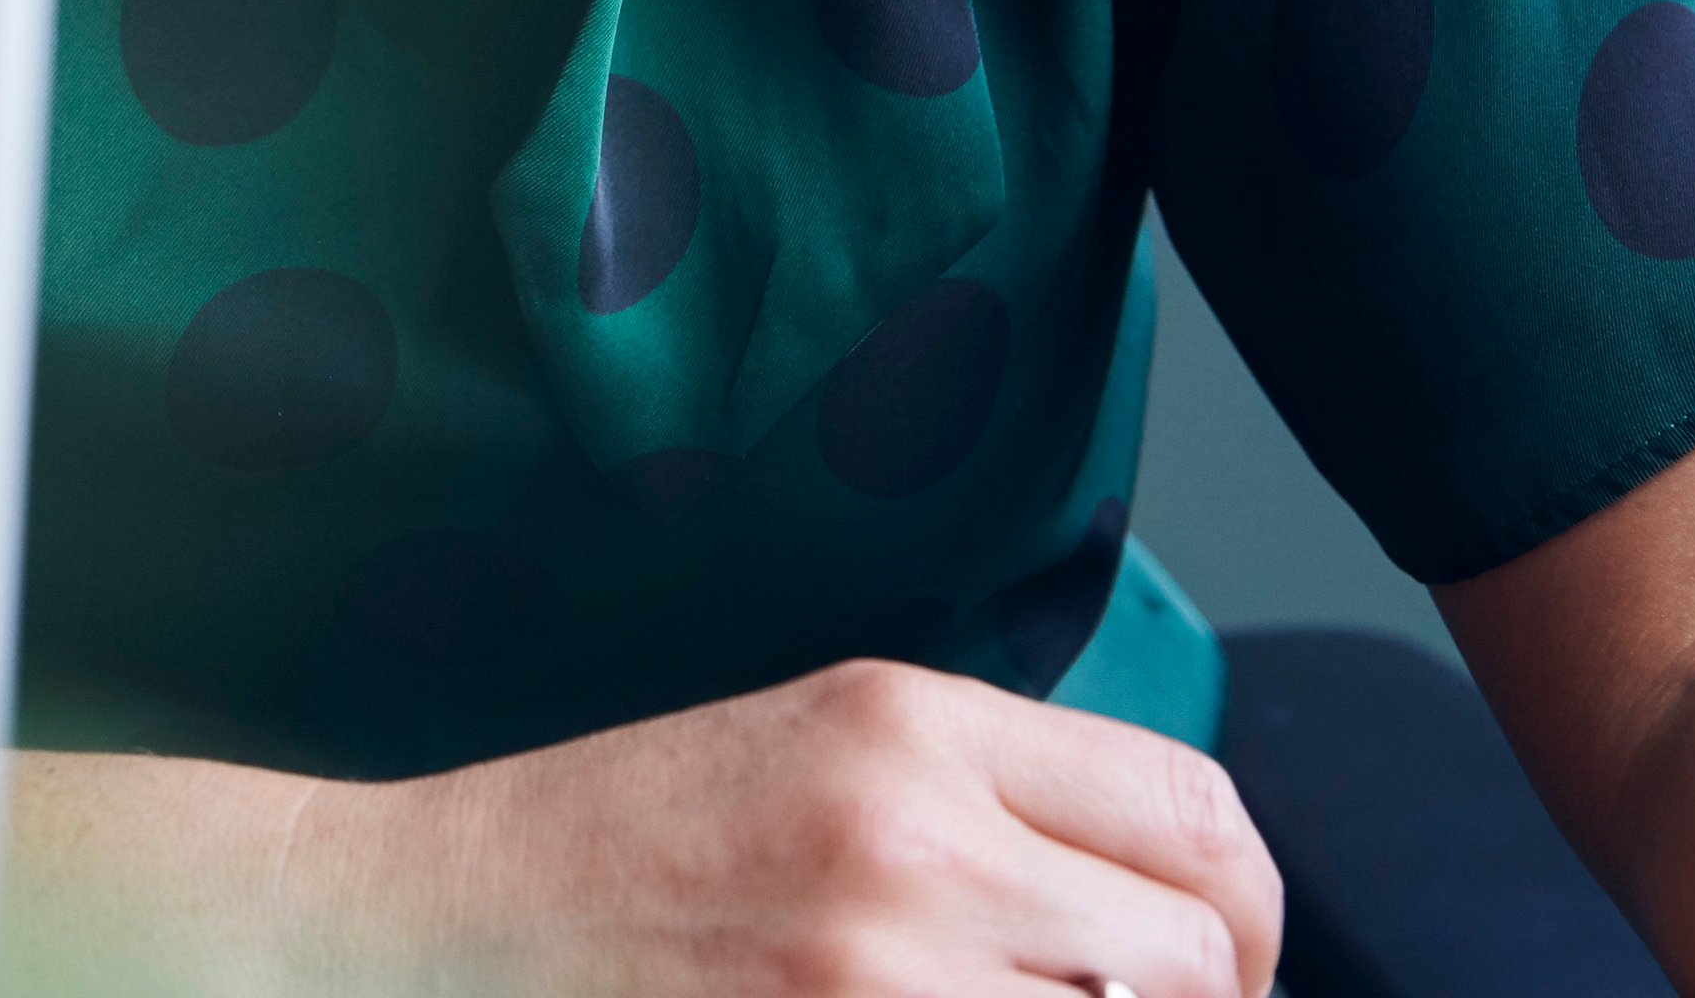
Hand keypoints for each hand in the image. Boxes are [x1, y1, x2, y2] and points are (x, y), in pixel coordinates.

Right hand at [310, 658, 1279, 996]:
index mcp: (912, 722)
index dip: (1253, 915)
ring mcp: (880, 972)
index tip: (1228, 961)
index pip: (1197, 816)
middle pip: (1197, 957)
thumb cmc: (622, 843)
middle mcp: (914, 837)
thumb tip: (1174, 905)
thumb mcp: (817, 745)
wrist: (442, 920)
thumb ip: (993, 792)